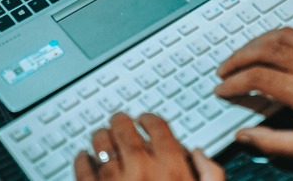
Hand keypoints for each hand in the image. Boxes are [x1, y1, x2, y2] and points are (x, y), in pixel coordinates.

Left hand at [73, 112, 224, 180]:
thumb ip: (211, 173)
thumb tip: (199, 154)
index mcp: (172, 166)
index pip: (157, 127)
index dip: (150, 119)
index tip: (146, 120)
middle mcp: (141, 168)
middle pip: (125, 130)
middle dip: (121, 122)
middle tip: (119, 121)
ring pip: (101, 145)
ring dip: (100, 137)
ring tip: (101, 136)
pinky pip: (83, 168)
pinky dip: (82, 160)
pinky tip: (83, 158)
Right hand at [214, 27, 292, 165]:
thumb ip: (273, 143)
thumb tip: (245, 135)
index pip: (255, 78)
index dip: (233, 84)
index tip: (222, 90)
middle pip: (262, 50)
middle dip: (237, 58)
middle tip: (223, 70)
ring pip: (278, 36)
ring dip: (254, 44)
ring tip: (241, 56)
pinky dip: (275, 38)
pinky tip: (271, 48)